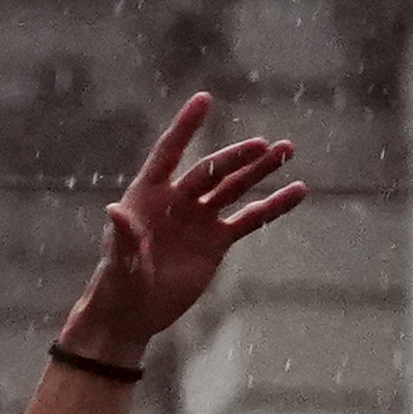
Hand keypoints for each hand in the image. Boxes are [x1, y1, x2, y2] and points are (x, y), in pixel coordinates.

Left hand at [77, 92, 306, 356]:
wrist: (133, 314)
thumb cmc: (117, 285)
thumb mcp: (120, 263)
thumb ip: (124, 237)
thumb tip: (114, 210)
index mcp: (147, 196)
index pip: (169, 153)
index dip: (185, 127)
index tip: (205, 99)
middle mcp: (177, 201)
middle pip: (211, 171)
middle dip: (237, 158)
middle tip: (265, 145)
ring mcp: (200, 219)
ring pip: (234, 188)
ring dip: (259, 171)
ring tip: (286, 151)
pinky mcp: (217, 241)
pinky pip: (250, 219)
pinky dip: (273, 206)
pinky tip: (298, 191)